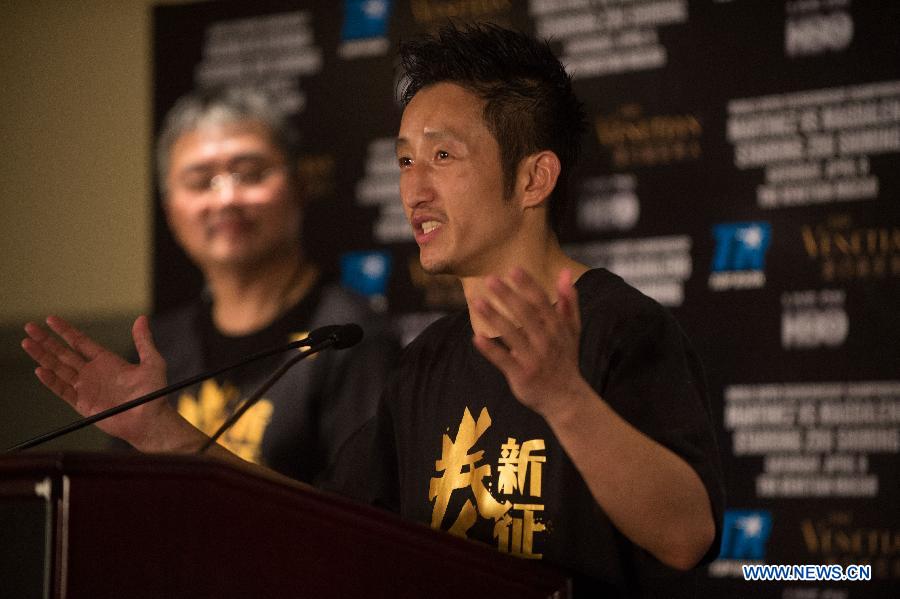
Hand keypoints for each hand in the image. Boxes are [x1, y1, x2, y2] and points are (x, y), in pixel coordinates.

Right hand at [22, 315, 168, 445]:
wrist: (149, 421)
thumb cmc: (154, 394)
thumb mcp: (152, 363)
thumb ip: (144, 342)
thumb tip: (141, 318)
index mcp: (106, 361)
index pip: (80, 341)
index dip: (65, 330)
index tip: (50, 319)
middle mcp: (92, 372)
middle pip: (63, 353)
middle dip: (46, 340)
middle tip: (29, 327)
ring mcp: (86, 388)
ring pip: (58, 369)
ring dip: (42, 357)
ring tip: (27, 343)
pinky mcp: (82, 404)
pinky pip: (63, 390)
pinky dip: (51, 381)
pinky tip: (40, 370)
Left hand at [472, 268, 586, 415]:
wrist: (566, 399)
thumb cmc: (565, 359)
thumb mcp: (572, 330)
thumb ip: (569, 301)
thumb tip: (565, 273)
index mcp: (557, 328)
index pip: (541, 302)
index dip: (527, 285)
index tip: (513, 270)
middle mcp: (546, 341)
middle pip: (525, 314)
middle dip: (508, 296)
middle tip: (490, 279)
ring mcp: (533, 359)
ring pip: (512, 334)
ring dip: (494, 317)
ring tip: (476, 301)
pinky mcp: (521, 375)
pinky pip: (504, 360)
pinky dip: (490, 349)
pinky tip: (476, 337)